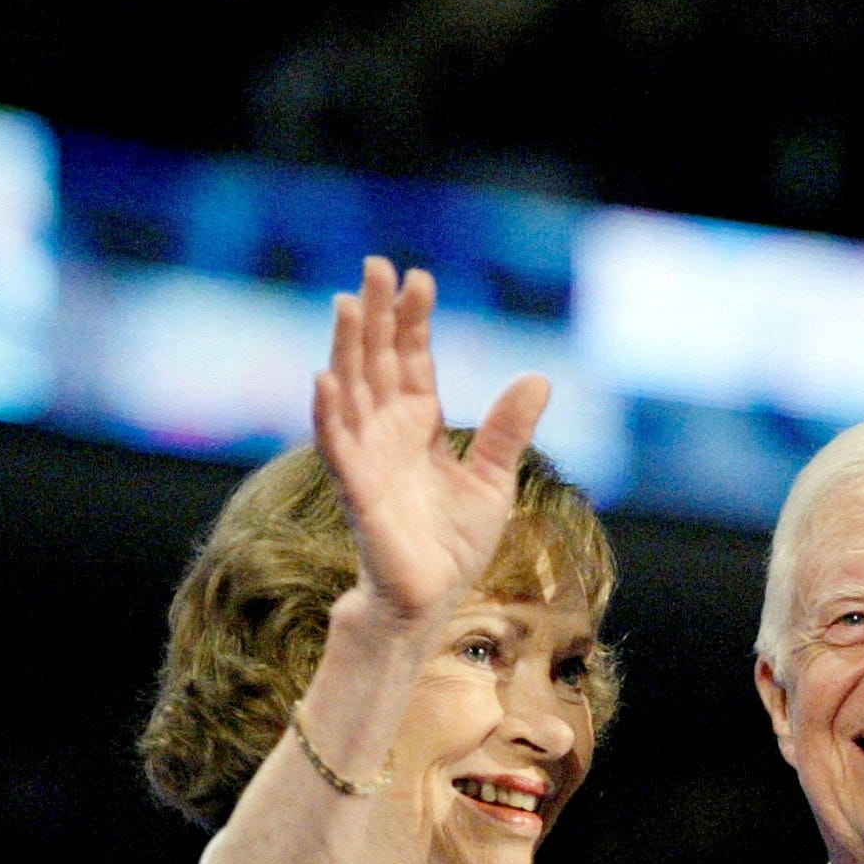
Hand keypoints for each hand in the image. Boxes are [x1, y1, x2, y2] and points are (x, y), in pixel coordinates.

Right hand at [312, 256, 550, 635]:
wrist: (432, 599)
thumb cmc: (454, 543)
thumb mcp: (494, 480)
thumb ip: (509, 431)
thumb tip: (538, 376)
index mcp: (419, 426)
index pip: (413, 361)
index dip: (414, 321)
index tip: (420, 277)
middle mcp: (387, 432)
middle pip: (377, 361)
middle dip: (376, 315)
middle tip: (375, 264)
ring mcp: (367, 458)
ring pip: (351, 391)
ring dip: (346, 348)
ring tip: (348, 303)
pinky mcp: (355, 491)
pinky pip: (336, 446)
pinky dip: (328, 413)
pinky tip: (325, 378)